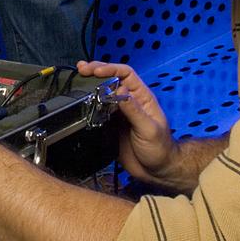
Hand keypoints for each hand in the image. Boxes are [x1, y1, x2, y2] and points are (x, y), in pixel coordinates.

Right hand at [77, 60, 176, 181]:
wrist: (157, 171)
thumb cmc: (161, 149)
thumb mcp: (149, 129)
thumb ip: (134, 110)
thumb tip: (119, 91)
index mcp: (142, 97)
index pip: (126, 74)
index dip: (110, 69)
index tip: (96, 70)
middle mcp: (129, 102)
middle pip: (111, 79)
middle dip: (96, 72)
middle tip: (82, 69)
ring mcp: (119, 113)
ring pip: (103, 94)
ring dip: (90, 86)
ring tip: (78, 79)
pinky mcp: (111, 125)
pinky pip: (98, 111)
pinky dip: (89, 105)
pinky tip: (81, 102)